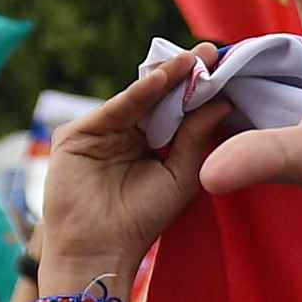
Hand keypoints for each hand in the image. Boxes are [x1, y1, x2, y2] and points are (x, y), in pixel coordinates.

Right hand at [41, 43, 239, 286]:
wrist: (100, 251)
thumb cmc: (141, 220)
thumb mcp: (181, 175)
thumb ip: (197, 138)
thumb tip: (224, 101)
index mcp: (148, 142)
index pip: (175, 108)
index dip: (197, 88)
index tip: (224, 66)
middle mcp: (125, 132)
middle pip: (157, 96)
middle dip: (183, 74)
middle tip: (210, 51)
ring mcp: (100, 131)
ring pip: (138, 98)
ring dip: (165, 77)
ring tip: (193, 59)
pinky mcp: (78, 134)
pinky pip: (115, 110)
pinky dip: (137, 94)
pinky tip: (161, 79)